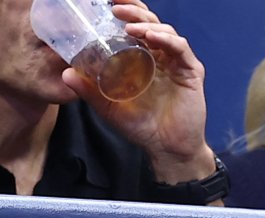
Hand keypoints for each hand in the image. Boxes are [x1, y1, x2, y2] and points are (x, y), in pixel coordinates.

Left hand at [61, 0, 212, 182]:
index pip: (134, 27)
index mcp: (143, 59)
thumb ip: (90, 90)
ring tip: (128, 27)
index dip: (124, 11)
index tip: (106, 1)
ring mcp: (177, 63)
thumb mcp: (109, 107)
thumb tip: (66, 74)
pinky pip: (180, 49)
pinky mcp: (190, 73)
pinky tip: (151, 38)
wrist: (167, 148)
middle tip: (115, 6)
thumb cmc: (142, 127)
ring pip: (165, 31)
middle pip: (150, 22)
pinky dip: (167, 40)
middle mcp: (161, 57)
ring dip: (146, 24)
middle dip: (133, 10)